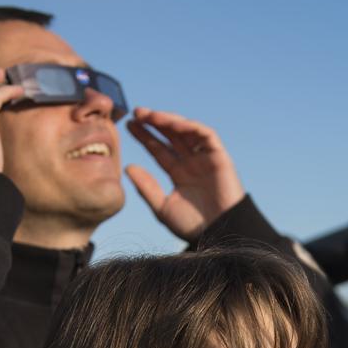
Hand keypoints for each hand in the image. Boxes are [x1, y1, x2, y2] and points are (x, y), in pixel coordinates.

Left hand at [125, 108, 244, 240]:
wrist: (219, 234)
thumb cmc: (192, 227)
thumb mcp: (162, 207)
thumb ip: (146, 188)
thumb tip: (128, 168)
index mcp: (179, 174)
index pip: (159, 149)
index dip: (145, 136)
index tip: (129, 125)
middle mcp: (192, 163)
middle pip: (171, 136)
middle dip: (155, 122)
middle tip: (137, 112)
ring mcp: (205, 159)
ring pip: (187, 131)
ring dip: (169, 120)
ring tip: (151, 115)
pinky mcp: (220, 157)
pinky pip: (206, 135)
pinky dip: (190, 126)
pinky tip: (172, 123)